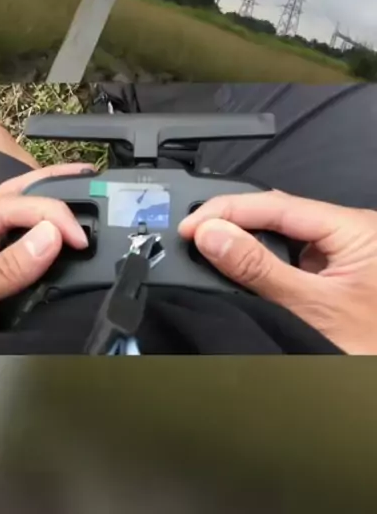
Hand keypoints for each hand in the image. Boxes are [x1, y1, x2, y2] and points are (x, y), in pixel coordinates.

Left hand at [0, 163, 92, 353]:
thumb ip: (0, 272)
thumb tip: (49, 237)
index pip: (5, 206)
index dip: (46, 213)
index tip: (76, 237)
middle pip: (12, 195)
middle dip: (51, 182)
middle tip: (89, 176)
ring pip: (19, 213)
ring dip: (51, 200)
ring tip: (84, 188)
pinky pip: (23, 242)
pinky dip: (48, 231)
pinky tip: (65, 227)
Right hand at [179, 190, 376, 354]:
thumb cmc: (372, 345)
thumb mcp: (310, 307)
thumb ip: (258, 268)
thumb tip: (212, 234)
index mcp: (354, 227)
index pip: (278, 204)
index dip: (228, 211)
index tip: (191, 226)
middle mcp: (350, 232)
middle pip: (279, 213)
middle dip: (234, 222)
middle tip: (193, 235)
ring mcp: (344, 251)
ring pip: (283, 233)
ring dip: (246, 240)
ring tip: (209, 247)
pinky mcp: (336, 271)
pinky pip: (292, 253)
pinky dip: (263, 259)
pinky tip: (239, 264)